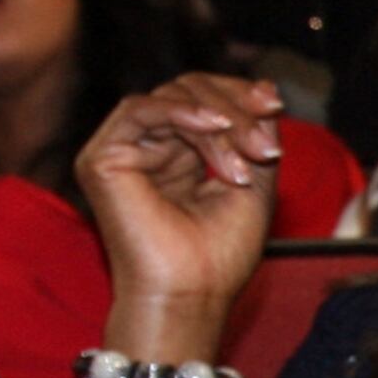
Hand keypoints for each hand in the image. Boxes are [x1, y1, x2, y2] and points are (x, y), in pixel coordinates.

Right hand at [72, 74, 285, 334]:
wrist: (192, 292)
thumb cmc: (221, 252)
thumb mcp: (255, 179)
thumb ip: (256, 133)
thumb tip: (265, 85)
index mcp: (181, 153)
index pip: (206, 100)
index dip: (240, 95)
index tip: (275, 104)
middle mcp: (149, 148)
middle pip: (190, 91)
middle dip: (237, 110)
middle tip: (267, 146)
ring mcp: (123, 151)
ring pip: (172, 99)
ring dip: (220, 120)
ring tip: (248, 157)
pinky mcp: (101, 158)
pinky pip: (140, 110)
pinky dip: (182, 113)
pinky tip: (213, 126)